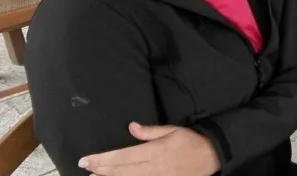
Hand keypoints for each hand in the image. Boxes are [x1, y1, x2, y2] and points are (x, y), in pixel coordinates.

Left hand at [79, 123, 219, 175]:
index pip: (122, 156)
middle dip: (100, 169)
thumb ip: (150, 131)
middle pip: (120, 170)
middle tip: (84, 168)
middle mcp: (152, 167)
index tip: (86, 159)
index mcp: (154, 151)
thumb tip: (131, 126)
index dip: (102, 159)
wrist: (212, 156)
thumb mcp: (172, 130)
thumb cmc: (191, 141)